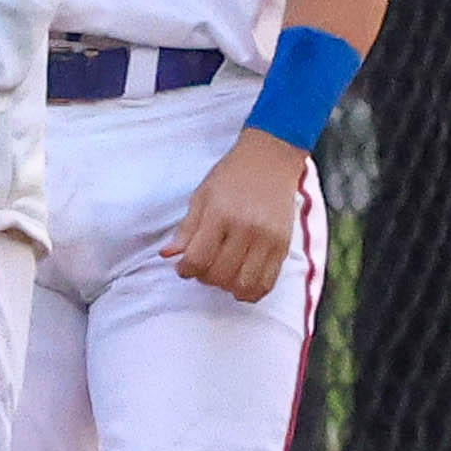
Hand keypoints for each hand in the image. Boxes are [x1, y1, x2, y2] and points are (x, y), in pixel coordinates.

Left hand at [166, 133, 315, 300]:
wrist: (270, 160)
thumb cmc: (231, 176)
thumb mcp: (201, 196)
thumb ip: (186, 229)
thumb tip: (167, 255)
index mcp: (220, 215)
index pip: (197, 259)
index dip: (185, 270)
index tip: (183, 267)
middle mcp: (246, 229)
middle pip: (219, 274)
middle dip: (204, 278)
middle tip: (202, 268)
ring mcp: (268, 239)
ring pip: (244, 284)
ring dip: (227, 287)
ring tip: (222, 274)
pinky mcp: (284, 245)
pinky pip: (268, 282)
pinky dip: (252, 291)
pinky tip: (241, 283)